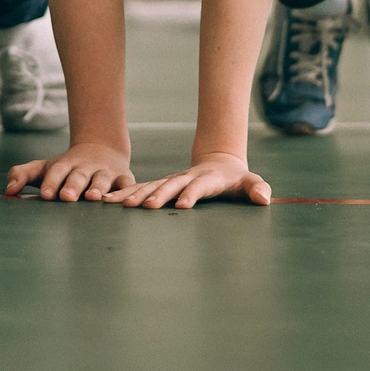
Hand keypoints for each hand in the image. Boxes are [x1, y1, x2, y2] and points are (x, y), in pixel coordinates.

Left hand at [4, 141, 131, 201]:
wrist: (101, 149)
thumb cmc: (66, 168)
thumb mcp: (44, 168)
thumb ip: (22, 174)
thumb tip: (7, 190)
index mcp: (65, 166)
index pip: (56, 172)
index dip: (51, 182)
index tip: (45, 195)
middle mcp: (85, 168)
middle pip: (78, 176)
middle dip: (72, 186)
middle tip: (66, 197)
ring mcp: (105, 173)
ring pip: (102, 180)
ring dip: (98, 188)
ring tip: (93, 198)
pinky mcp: (124, 178)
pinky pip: (127, 186)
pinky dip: (126, 193)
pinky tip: (123, 202)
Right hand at [106, 151, 271, 209]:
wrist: (220, 163)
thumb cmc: (237, 180)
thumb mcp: (250, 183)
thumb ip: (258, 188)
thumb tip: (264, 198)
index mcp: (207, 179)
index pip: (199, 186)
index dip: (191, 194)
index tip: (181, 206)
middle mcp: (186, 178)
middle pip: (170, 185)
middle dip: (157, 195)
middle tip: (144, 207)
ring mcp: (172, 181)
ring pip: (150, 186)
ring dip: (134, 194)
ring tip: (113, 202)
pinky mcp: (162, 185)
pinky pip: (141, 189)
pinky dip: (124, 194)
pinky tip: (105, 201)